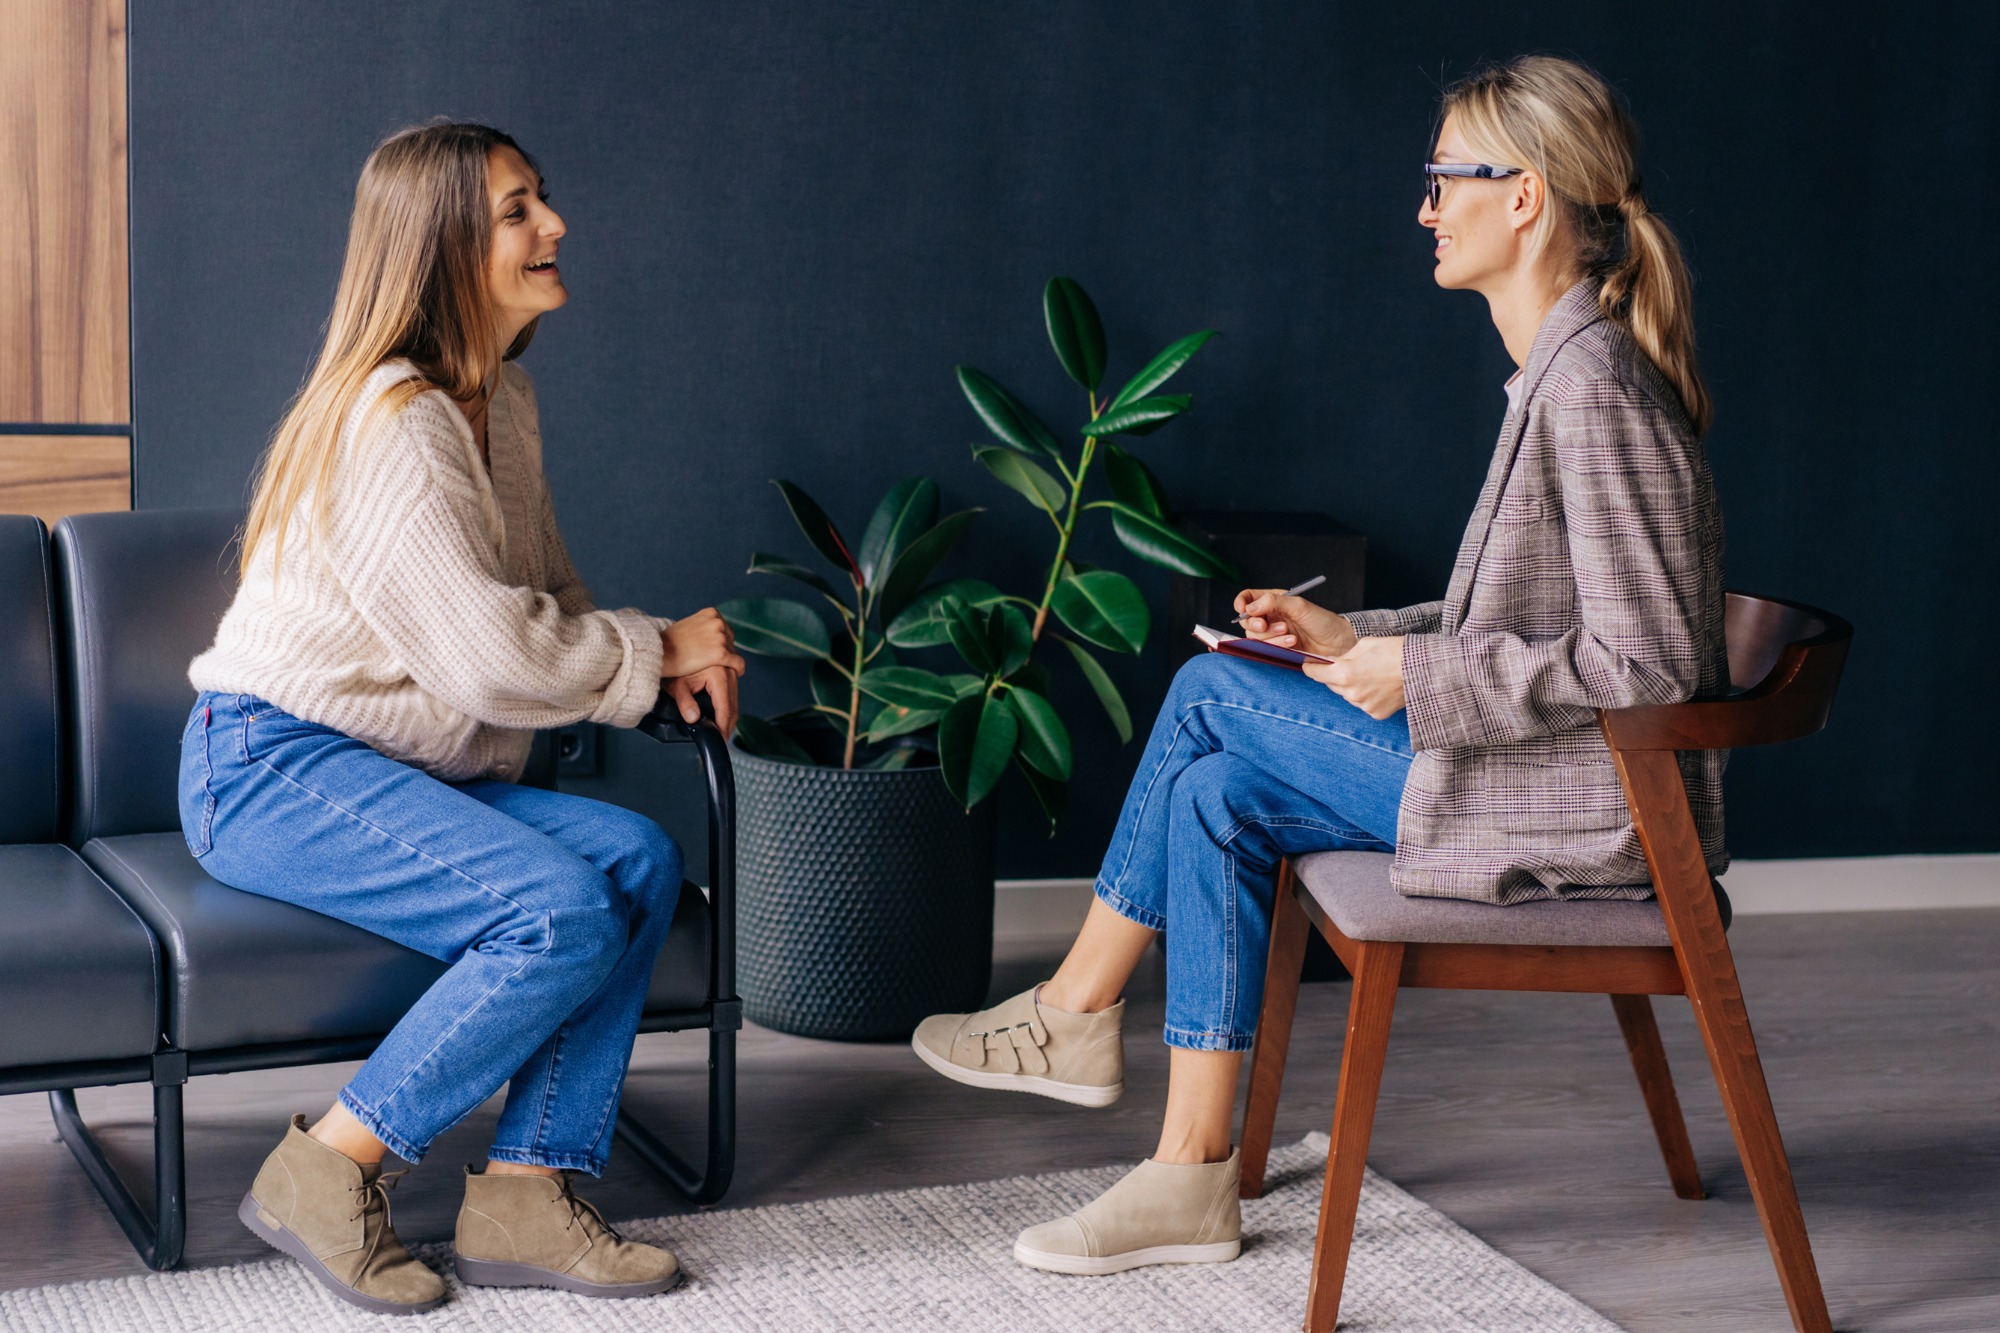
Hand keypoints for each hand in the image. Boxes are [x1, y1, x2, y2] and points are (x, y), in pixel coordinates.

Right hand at [660, 608, 744, 678]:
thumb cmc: (669, 643)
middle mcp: (718, 622)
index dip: (721, 643)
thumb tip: (714, 635)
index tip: (714, 653)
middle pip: (731, 641)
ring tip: (719, 670)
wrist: (658, 652)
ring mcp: (720, 637)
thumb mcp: (689, 625)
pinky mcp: (721, 653)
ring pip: (734, 653)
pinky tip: (735, 674)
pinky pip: (738, 664)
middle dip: (725, 651)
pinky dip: (738, 669)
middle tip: (714, 663)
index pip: (725, 629)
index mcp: (711, 613)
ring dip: (728, 662)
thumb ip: (703, 627)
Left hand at [664, 664, 738, 737]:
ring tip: (722, 730)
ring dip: (730, 716)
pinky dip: (729, 706)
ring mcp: (732, 670)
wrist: (677, 648)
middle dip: (728, 725)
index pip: (725, 708)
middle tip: (721, 739)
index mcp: (718, 674)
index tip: (720, 739)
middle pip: (733, 706)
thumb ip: (684, 703)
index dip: (723, 726)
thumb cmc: (676, 666)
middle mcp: (729, 671)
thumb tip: (693, 719)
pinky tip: (723, 715)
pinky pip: (734, 692)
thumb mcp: (677, 685)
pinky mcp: (730, 670)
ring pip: (736, 700)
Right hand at [1232, 588, 1356, 658]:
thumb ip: (1272, 602)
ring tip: (1289, 634)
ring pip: (1254, 637)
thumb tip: (1249, 608)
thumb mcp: (1298, 605)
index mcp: (1273, 600)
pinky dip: (1276, 645)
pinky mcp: (1277, 648)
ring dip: (1270, 636)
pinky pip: (1265, 648)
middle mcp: (1270, 616)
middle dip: (1254, 624)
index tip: (1242, 609)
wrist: (1336, 642)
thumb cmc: (1321, 620)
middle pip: (1246, 620)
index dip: (1241, 602)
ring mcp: (1273, 633)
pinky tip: (1291, 642)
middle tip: (1265, 625)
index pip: (1248, 598)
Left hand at [1304, 635, 1405, 718]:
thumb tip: (1333, 662)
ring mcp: (1365, 706)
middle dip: (1334, 675)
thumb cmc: (1396, 651)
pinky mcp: (1377, 714)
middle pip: (1332, 685)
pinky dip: (1366, 696)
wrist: (1424, 668)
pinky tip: (1379, 685)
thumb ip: (1344, 656)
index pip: (1317, 674)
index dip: (1311, 668)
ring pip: (1348, 695)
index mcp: (1345, 674)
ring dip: (1351, 686)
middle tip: (1345, 665)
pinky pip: (1363, 704)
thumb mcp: (1365, 645)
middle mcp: (1352, 694)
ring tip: (1370, 674)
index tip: (1308, 665)